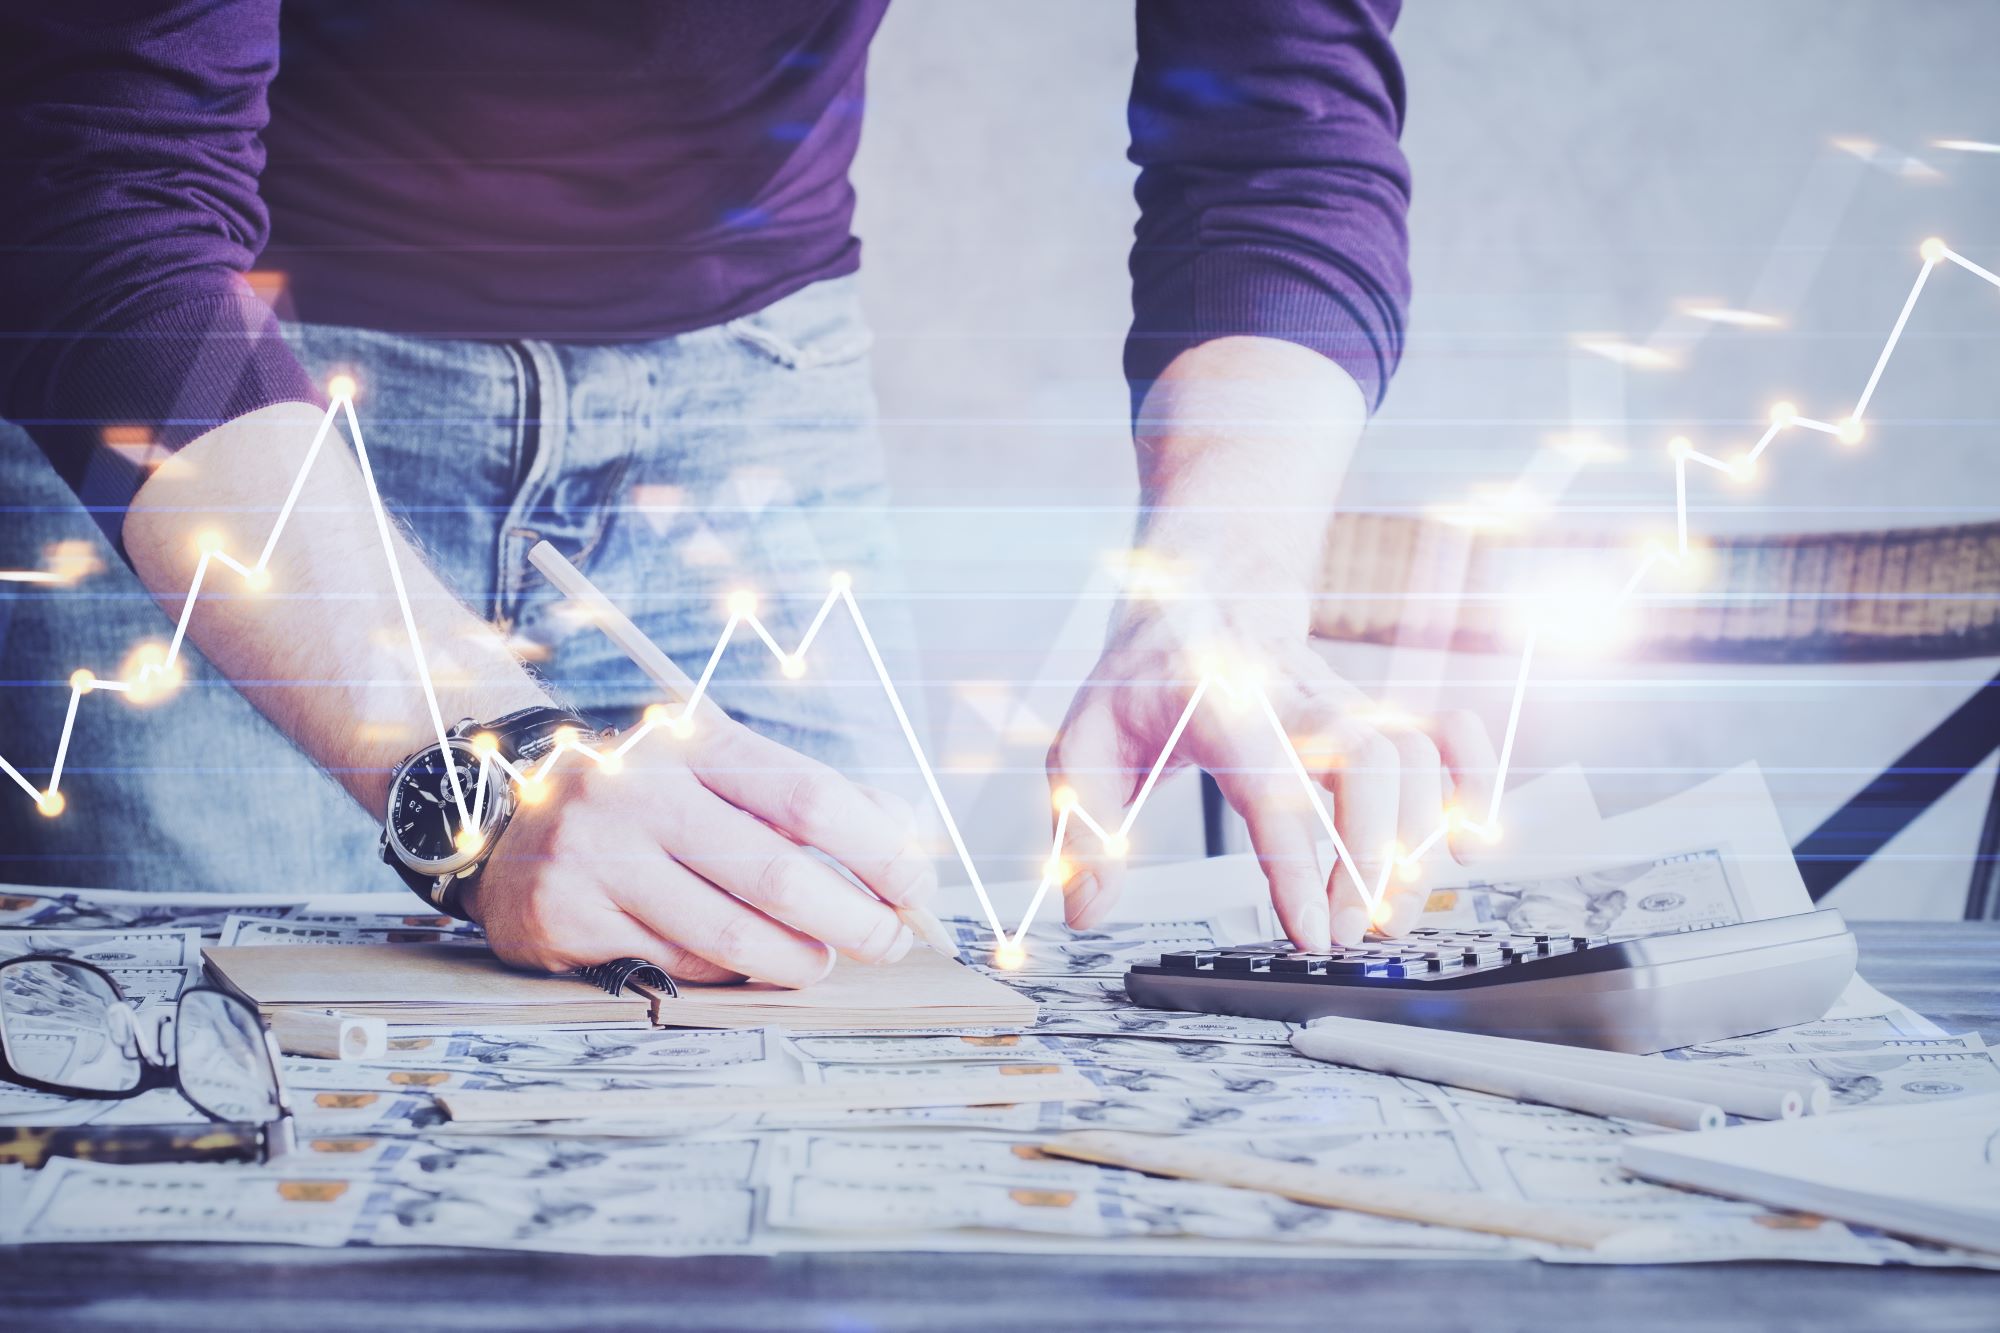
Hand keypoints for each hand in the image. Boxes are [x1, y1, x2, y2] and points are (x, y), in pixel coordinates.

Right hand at [466, 714, 937, 986]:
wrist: (500, 806)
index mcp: (690, 742)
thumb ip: (800, 797)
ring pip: (731, 938)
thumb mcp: (713, 763)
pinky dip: (725, 974)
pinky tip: (736, 963)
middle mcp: (638, 794)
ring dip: (796, 962)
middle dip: (854, 922)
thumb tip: (904, 844)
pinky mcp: (567, 921)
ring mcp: (597, 860)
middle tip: (887, 942)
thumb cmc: (643, 792)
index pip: (808, 797)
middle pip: (778, 877)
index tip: (916, 886)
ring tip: (816, 960)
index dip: (878, 851)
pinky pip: (678, 967)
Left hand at [1045, 336, 1498, 949]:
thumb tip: (1086, 911)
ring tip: (1382, 915)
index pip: (1269, 782)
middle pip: (1366, 760)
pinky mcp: (1371, 706)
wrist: (1199, 590)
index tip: (1308, 931)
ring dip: (1413, 842)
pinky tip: (1465, 841)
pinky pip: (1442, 731)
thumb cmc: (1143, 677)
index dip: (1298, 863)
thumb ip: (1083, 831)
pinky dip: (1469, 783)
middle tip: (1346, 929)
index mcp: (1212, 700)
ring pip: (1409, 753)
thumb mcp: (1083, 744)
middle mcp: (1289, 693)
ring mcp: (1339, 697)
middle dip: (1370, 857)